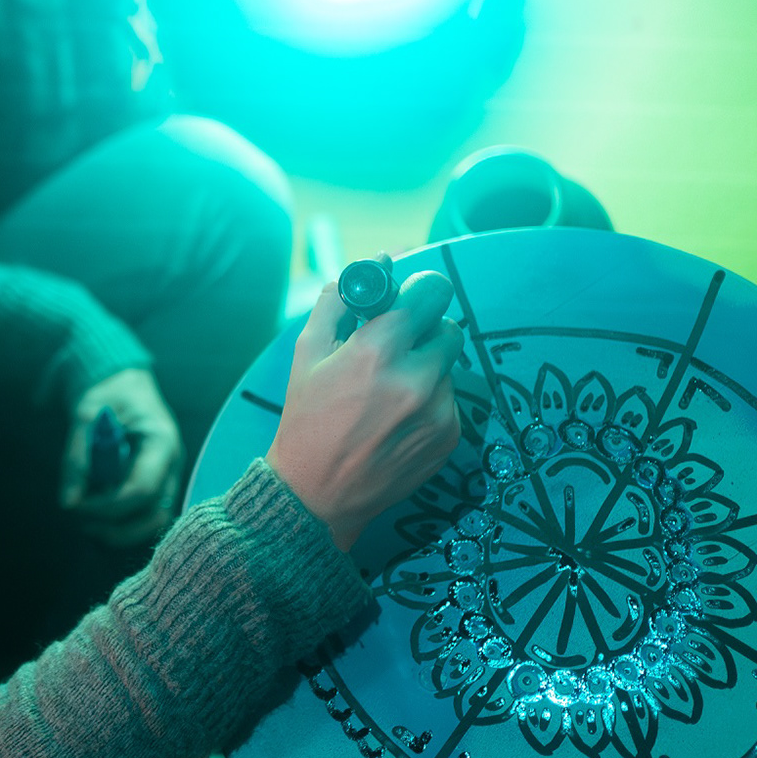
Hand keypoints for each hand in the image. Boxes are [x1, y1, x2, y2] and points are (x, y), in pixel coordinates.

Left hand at [60, 368, 184, 547]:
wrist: (124, 383)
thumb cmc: (107, 393)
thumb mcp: (85, 416)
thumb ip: (77, 458)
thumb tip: (68, 503)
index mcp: (161, 441)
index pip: (141, 490)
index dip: (106, 506)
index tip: (75, 504)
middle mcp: (172, 464)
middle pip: (155, 516)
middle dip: (116, 528)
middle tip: (81, 523)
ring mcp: (168, 476)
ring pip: (154, 522)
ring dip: (120, 531)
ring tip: (87, 522)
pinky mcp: (158, 485)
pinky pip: (146, 516)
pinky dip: (122, 524)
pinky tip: (97, 516)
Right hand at [265, 271, 464, 550]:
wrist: (316, 495)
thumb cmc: (306, 419)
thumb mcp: (307, 353)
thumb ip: (340, 300)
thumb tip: (378, 262)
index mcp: (378, 351)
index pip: (431, 291)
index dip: (420, 289)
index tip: (409, 298)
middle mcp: (416, 379)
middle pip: (448, 326)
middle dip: (425, 329)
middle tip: (396, 347)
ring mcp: (438, 411)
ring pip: (448, 366)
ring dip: (426, 368)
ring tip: (388, 395)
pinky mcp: (450, 437)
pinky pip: (450, 400)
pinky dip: (429, 401)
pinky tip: (396, 421)